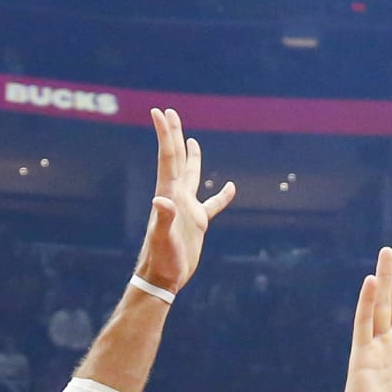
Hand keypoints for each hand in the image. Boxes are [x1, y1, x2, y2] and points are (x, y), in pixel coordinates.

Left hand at [137, 108, 234, 295]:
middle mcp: (177, 197)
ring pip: (191, 176)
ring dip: (192, 158)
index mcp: (169, 195)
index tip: (160, 112)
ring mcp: (187, 209)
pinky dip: (222, 196)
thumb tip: (161, 201)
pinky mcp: (197, 223)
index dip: (165, 135)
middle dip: (173, 135)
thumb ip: (164, 219)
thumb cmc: (161, 261)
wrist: (164, 279)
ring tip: (191, 139)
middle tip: (170, 112)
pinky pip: (213, 205)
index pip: (168, 158)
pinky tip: (231, 187)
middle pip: (176, 159)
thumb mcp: (163, 240)